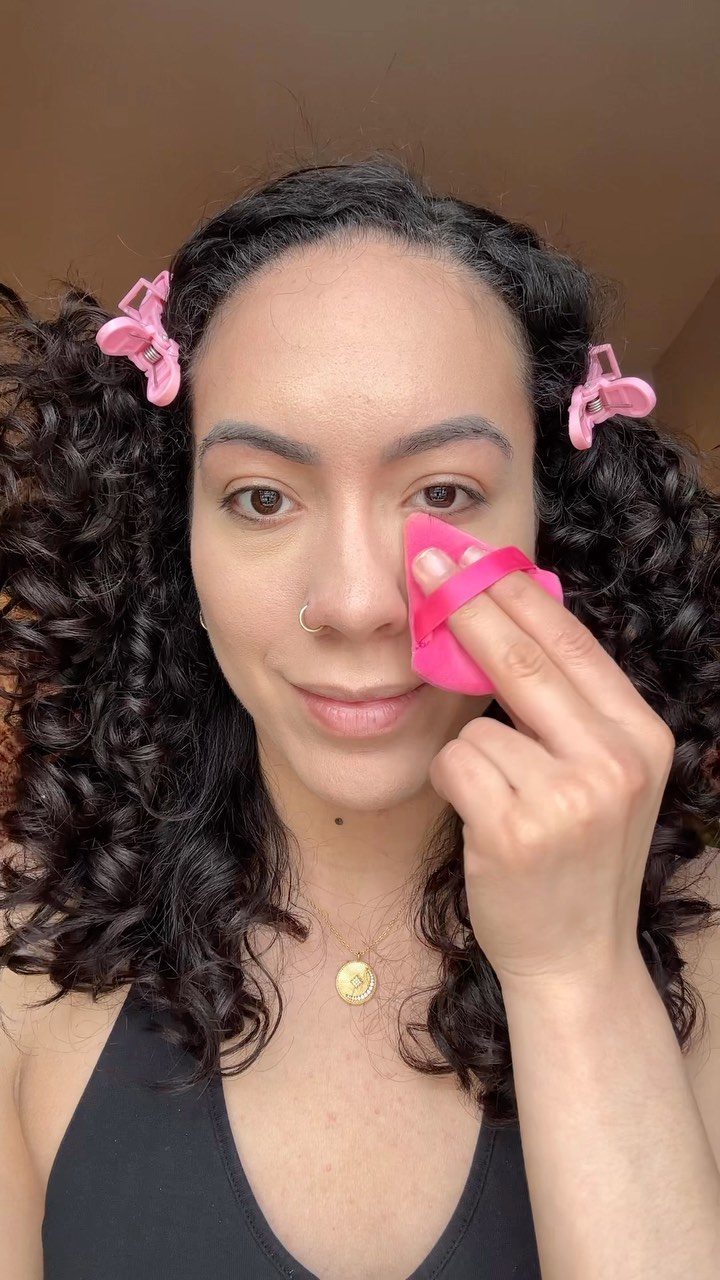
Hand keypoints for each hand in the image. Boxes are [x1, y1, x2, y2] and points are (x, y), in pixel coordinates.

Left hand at [410, 543, 675, 990]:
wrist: (576, 958)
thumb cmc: (576, 859)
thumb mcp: (600, 777)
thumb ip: (569, 710)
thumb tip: (502, 620)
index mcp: (642, 736)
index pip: (572, 643)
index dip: (516, 593)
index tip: (474, 555)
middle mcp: (615, 760)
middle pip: (522, 659)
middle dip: (466, 603)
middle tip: (425, 562)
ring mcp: (569, 797)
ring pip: (479, 722)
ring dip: (471, 752)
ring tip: (502, 804)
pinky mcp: (517, 829)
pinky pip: (456, 763)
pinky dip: (454, 783)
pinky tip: (482, 822)